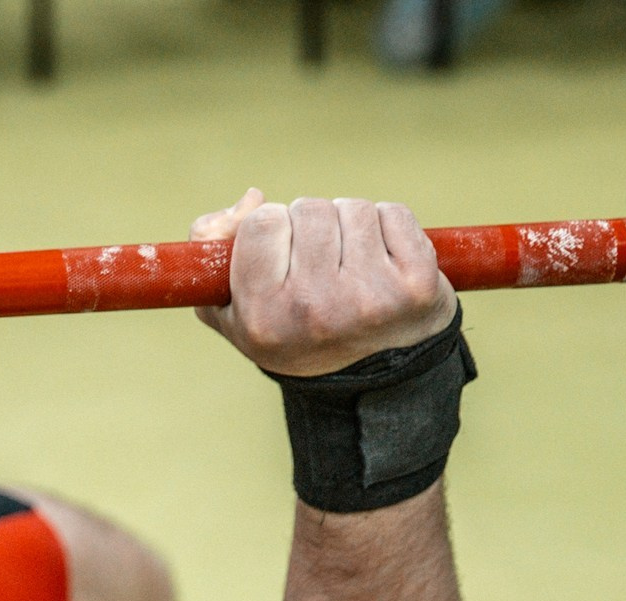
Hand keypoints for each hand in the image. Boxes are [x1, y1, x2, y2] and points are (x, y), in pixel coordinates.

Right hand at [191, 191, 454, 377]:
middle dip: (313, 225)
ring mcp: (369, 298)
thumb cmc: (293, 330)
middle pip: (309, 209)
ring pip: (352, 208)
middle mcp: (314, 309)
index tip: (283, 254)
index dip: (273, 228)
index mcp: (264, 316)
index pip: (263, 221)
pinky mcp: (414, 285)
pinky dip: (389, 227)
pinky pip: (394, 214)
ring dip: (350, 224)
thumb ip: (210, 246)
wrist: (370, 376)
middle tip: (322, 265)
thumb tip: (252, 198)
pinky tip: (383, 263)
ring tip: (351, 266)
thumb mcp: (229, 305)